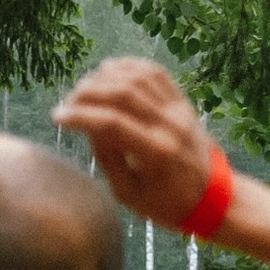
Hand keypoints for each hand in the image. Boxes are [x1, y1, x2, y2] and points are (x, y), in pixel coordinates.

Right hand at [52, 57, 215, 228]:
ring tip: (83, 89)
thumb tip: (87, 126)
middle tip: (67, 103)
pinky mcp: (183, 101)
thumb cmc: (166, 203)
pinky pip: (155, 72)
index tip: (56, 117)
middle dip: (87, 93)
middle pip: (123, 93)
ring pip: (138, 77)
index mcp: (157, 153)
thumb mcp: (129, 194)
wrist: (212, 197)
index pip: (112, 123)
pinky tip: (108, 72)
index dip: (80, 117)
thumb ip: (107, 159)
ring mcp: (179, 109)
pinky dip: (128, 66)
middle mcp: (170, 125)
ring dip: (104, 77)